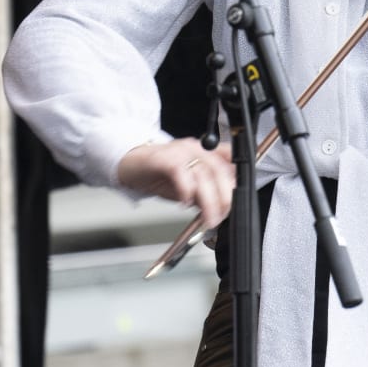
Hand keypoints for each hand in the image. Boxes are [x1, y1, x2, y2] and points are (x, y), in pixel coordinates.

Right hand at [117, 137, 234, 229]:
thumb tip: (219, 212)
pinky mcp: (163, 158)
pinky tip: (184, 203)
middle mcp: (196, 148)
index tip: (237, 204)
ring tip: (208, 218)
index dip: (237, 184)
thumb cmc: (158, 174)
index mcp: (206, 152)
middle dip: (225, 197)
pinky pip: (180, 172)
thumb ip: (204, 195)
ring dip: (208, 200)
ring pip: (203, 174)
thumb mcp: (188, 185)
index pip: (231, 164)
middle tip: (222, 216)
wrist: (130, 164)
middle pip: (219, 171)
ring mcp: (180, 151)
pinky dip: (185, 189)